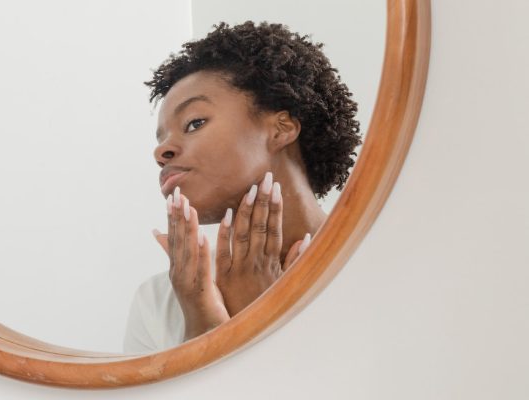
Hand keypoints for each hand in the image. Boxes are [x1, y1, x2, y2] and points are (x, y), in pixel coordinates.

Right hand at [153, 186, 229, 340]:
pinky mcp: (200, 291)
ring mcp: (187, 282)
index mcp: (177, 267)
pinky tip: (203, 236)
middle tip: (177, 194)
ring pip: (188, 250)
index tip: (172, 196)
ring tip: (189, 208)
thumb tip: (158, 233)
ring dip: (188, 228)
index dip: (172, 216)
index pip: (174, 237)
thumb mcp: (188, 275)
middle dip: (177, 216)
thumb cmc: (200, 304)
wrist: (203, 334)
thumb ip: (176, 254)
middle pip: (177, 240)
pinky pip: (201, 268)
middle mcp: (178, 272)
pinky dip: (201, 252)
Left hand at [215, 172, 307, 316]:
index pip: (274, 229)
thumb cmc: (264, 306)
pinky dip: (225, 232)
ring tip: (251, 189)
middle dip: (264, 201)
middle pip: (261, 226)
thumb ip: (293, 260)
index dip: (275, 208)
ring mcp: (240, 267)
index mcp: (270, 262)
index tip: (276, 188)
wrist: (247, 331)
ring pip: (244, 234)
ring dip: (247, 210)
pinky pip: (224, 251)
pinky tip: (227, 215)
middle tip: (266, 177)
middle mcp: (257, 262)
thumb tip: (305, 238)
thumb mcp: (283, 284)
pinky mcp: (224, 276)